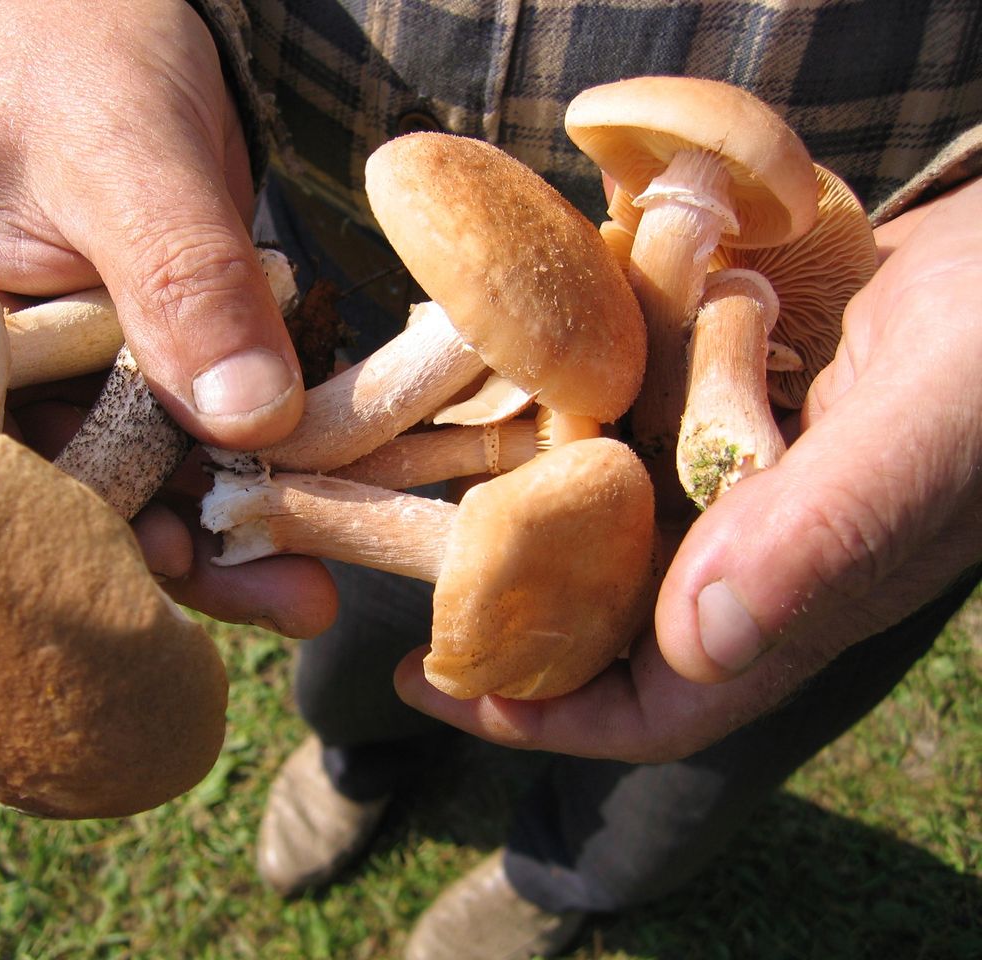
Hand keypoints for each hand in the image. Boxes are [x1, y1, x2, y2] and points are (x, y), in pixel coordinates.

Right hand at [0, 0, 335, 635]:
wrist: (123, 19)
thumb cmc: (87, 59)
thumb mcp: (128, 157)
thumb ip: (180, 281)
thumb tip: (247, 419)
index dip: (75, 537)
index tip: (168, 569)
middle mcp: (0, 376)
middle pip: (77, 499)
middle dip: (176, 554)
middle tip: (283, 600)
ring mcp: (77, 377)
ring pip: (146, 483)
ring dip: (228, 534)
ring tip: (309, 590)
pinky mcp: (148, 368)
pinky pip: (196, 440)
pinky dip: (253, 478)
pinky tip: (312, 521)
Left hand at [395, 178, 981, 760]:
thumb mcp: (929, 429)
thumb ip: (824, 535)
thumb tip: (698, 641)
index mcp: (795, 599)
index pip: (653, 706)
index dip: (539, 714)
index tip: (429, 683)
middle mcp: (752, 552)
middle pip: (601, 618)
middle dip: (501, 609)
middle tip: (398, 563)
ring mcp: (739, 476)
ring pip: (605, 523)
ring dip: (520, 503)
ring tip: (426, 467)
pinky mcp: (732, 403)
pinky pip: (633, 432)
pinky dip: (570, 413)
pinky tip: (508, 370)